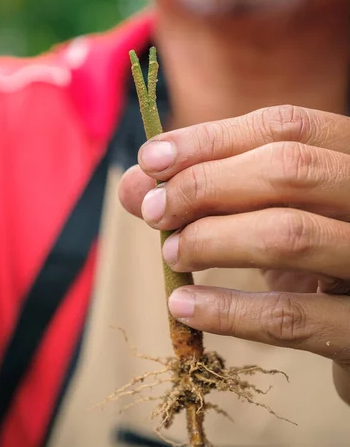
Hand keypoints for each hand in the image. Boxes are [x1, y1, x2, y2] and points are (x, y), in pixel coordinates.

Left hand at [119, 105, 349, 402]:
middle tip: (155, 211)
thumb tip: (132, 185)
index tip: (151, 159)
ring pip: (289, 235)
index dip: (210, 138)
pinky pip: (291, 318)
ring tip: (171, 253)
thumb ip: (207, 193)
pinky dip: (227, 311)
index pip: (285, 127)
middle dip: (205, 185)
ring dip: (212, 240)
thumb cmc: (314, 256)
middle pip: (289, 169)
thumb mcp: (270, 214)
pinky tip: (183, 307)